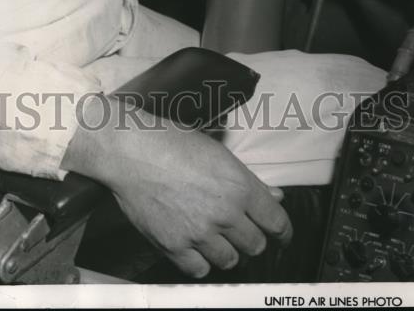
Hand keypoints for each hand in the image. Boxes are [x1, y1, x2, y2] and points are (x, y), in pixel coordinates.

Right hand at [61, 98, 291, 276]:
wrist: (130, 151)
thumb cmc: (170, 143)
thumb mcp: (216, 153)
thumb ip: (248, 180)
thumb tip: (275, 197)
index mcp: (239, 185)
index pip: (277, 223)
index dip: (282, 232)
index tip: (280, 236)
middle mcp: (225, 212)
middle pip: (256, 245)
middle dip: (252, 239)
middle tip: (241, 232)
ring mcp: (199, 232)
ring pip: (230, 260)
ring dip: (227, 251)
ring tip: (215, 238)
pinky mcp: (175, 246)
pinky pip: (200, 269)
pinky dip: (200, 262)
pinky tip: (195, 247)